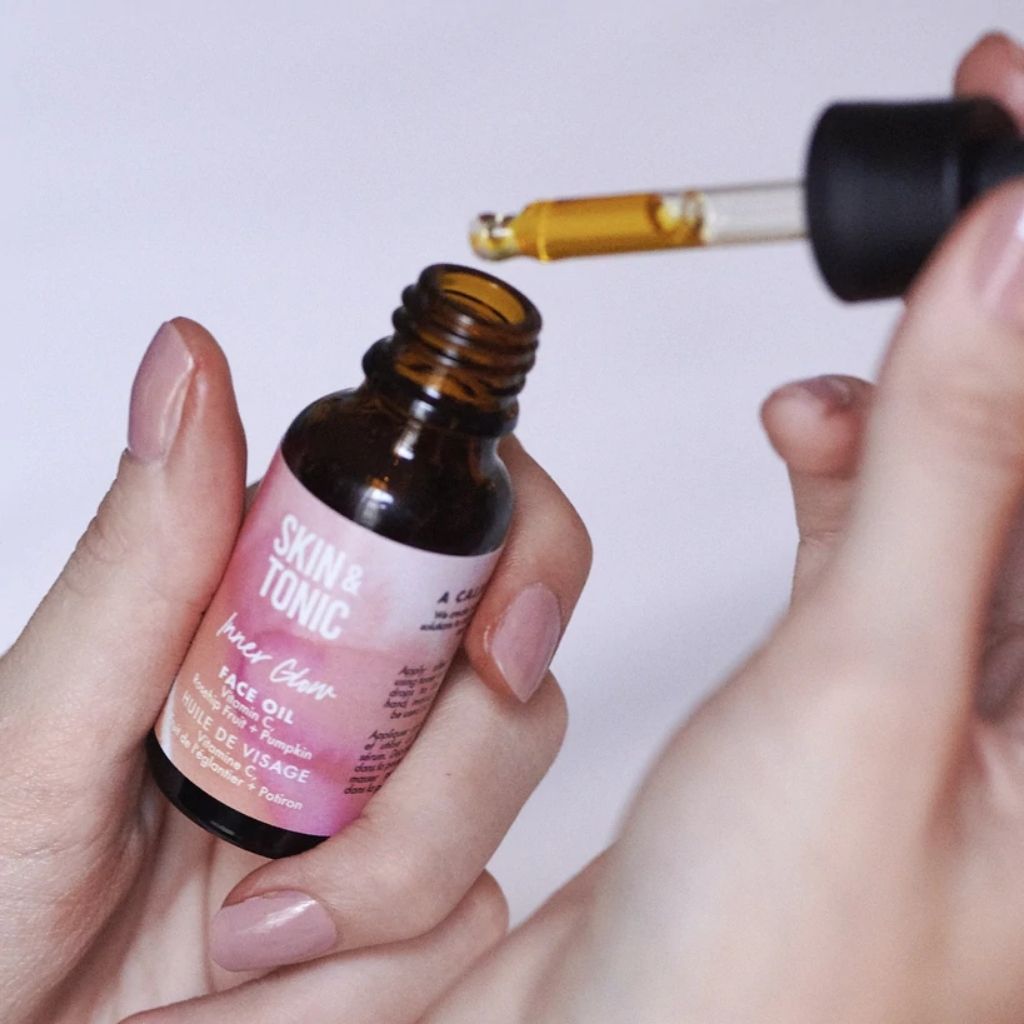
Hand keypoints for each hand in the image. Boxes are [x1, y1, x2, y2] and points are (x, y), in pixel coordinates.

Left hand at [0, 318, 590, 1022]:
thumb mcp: (48, 721)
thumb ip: (144, 554)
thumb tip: (187, 358)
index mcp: (288, 612)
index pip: (467, 528)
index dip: (528, 557)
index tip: (496, 650)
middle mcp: (358, 699)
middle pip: (515, 683)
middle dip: (443, 786)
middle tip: (287, 875)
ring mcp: (392, 808)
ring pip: (504, 817)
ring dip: (386, 900)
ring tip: (236, 949)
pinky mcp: (410, 917)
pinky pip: (474, 930)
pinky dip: (373, 980)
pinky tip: (266, 987)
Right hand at [421, 33, 1023, 1023]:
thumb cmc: (756, 983)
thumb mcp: (867, 693)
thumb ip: (944, 472)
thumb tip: (1009, 271)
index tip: (1019, 121)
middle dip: (1004, 308)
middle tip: (965, 173)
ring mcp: (960, 690)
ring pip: (975, 480)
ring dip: (920, 388)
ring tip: (839, 363)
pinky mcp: (864, 686)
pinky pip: (893, 532)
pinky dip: (852, 464)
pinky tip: (808, 437)